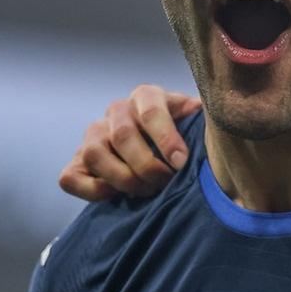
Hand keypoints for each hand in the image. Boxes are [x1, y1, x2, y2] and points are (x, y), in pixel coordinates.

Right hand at [57, 85, 200, 201]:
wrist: (166, 157)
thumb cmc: (188, 140)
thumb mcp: (199, 125)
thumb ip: (205, 122)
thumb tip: (220, 117)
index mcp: (147, 96)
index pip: (151, 110)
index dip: (165, 138)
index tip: (181, 162)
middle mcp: (117, 111)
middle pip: (122, 135)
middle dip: (146, 165)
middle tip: (165, 183)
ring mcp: (93, 135)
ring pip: (94, 153)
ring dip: (122, 178)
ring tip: (146, 191)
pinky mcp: (77, 162)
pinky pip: (70, 177)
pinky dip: (92, 191)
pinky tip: (116, 195)